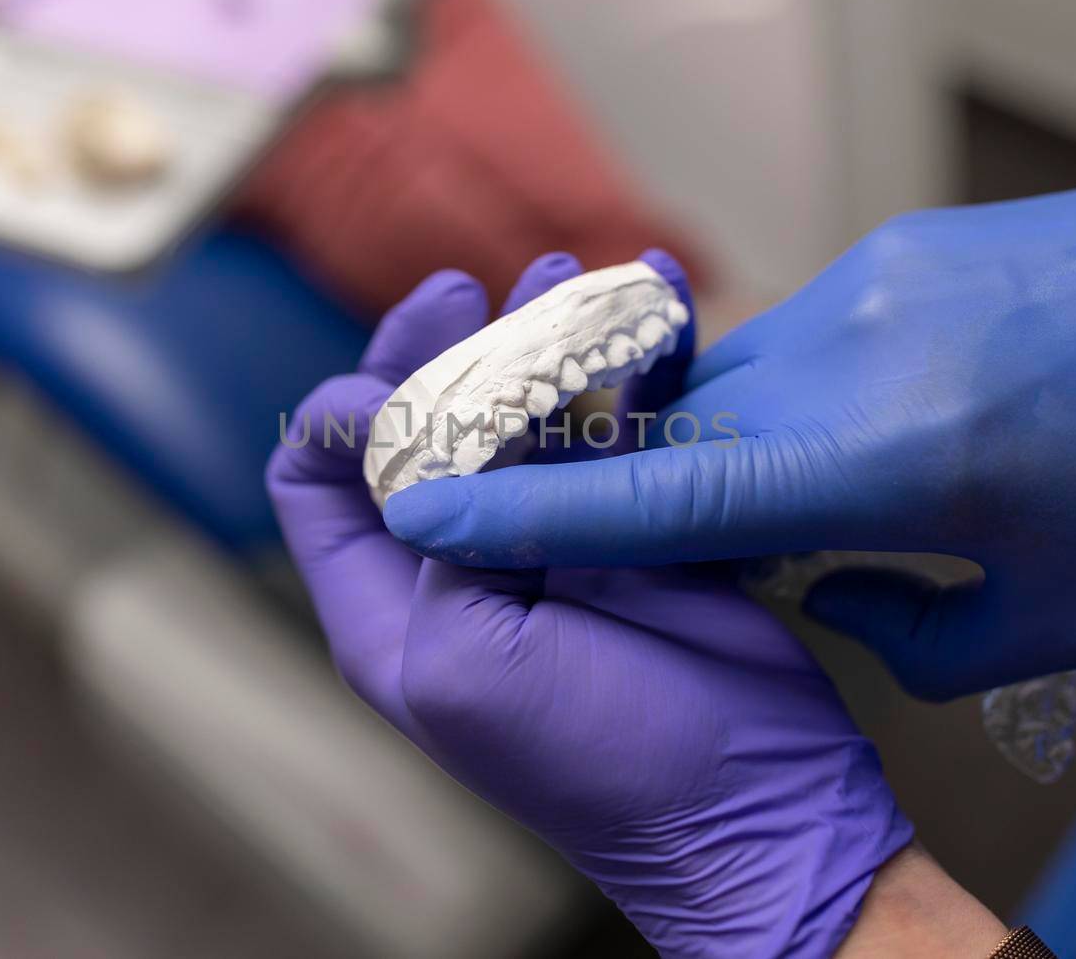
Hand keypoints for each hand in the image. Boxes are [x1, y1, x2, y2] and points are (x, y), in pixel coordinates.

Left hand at [267, 254, 911, 958]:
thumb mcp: (467, 664)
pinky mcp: (636, 511)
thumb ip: (427, 542)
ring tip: (571, 280)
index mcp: (392, 604)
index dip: (343, 414)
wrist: (756, 796)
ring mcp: (553, 528)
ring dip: (537, 336)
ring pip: (520, 407)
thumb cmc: (600, 758)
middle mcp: (463, 556)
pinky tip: (645, 310)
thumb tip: (404, 426)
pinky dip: (624, 364)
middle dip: (441, 349)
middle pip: (419, 423)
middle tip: (472, 293)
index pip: (319, 480)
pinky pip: (614, 419)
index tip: (399, 381)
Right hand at [384, 124, 1075, 699]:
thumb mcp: (1065, 613)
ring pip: (725, 385)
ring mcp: (862, 290)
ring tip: (826, 492)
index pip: (660, 491)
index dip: (530, 509)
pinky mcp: (887, 256)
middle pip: (670, 431)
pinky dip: (792, 402)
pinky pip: (789, 344)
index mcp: (885, 458)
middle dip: (635, 491)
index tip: (431, 510)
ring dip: (728, 448)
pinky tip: (887, 424)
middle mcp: (847, 359)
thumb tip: (832, 596)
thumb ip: (915, 636)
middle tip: (658, 550)